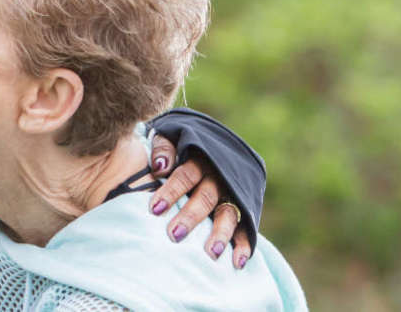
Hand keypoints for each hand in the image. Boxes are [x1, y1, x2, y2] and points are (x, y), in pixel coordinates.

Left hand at [148, 133, 250, 267]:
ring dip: (220, 233)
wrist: (206, 148)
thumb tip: (159, 166)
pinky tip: (237, 262)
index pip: (186, 174)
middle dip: (191, 216)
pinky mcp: (242, 210)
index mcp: (201, 158)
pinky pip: (245, 229)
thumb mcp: (171, 138)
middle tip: (174, 235)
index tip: (154, 209)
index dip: (172, 190)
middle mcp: (219, 177)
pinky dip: (243, 245)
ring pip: (227, 214)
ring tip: (211, 253)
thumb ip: (163, 148)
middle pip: (206, 196)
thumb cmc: (178, 149)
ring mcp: (232, 195)